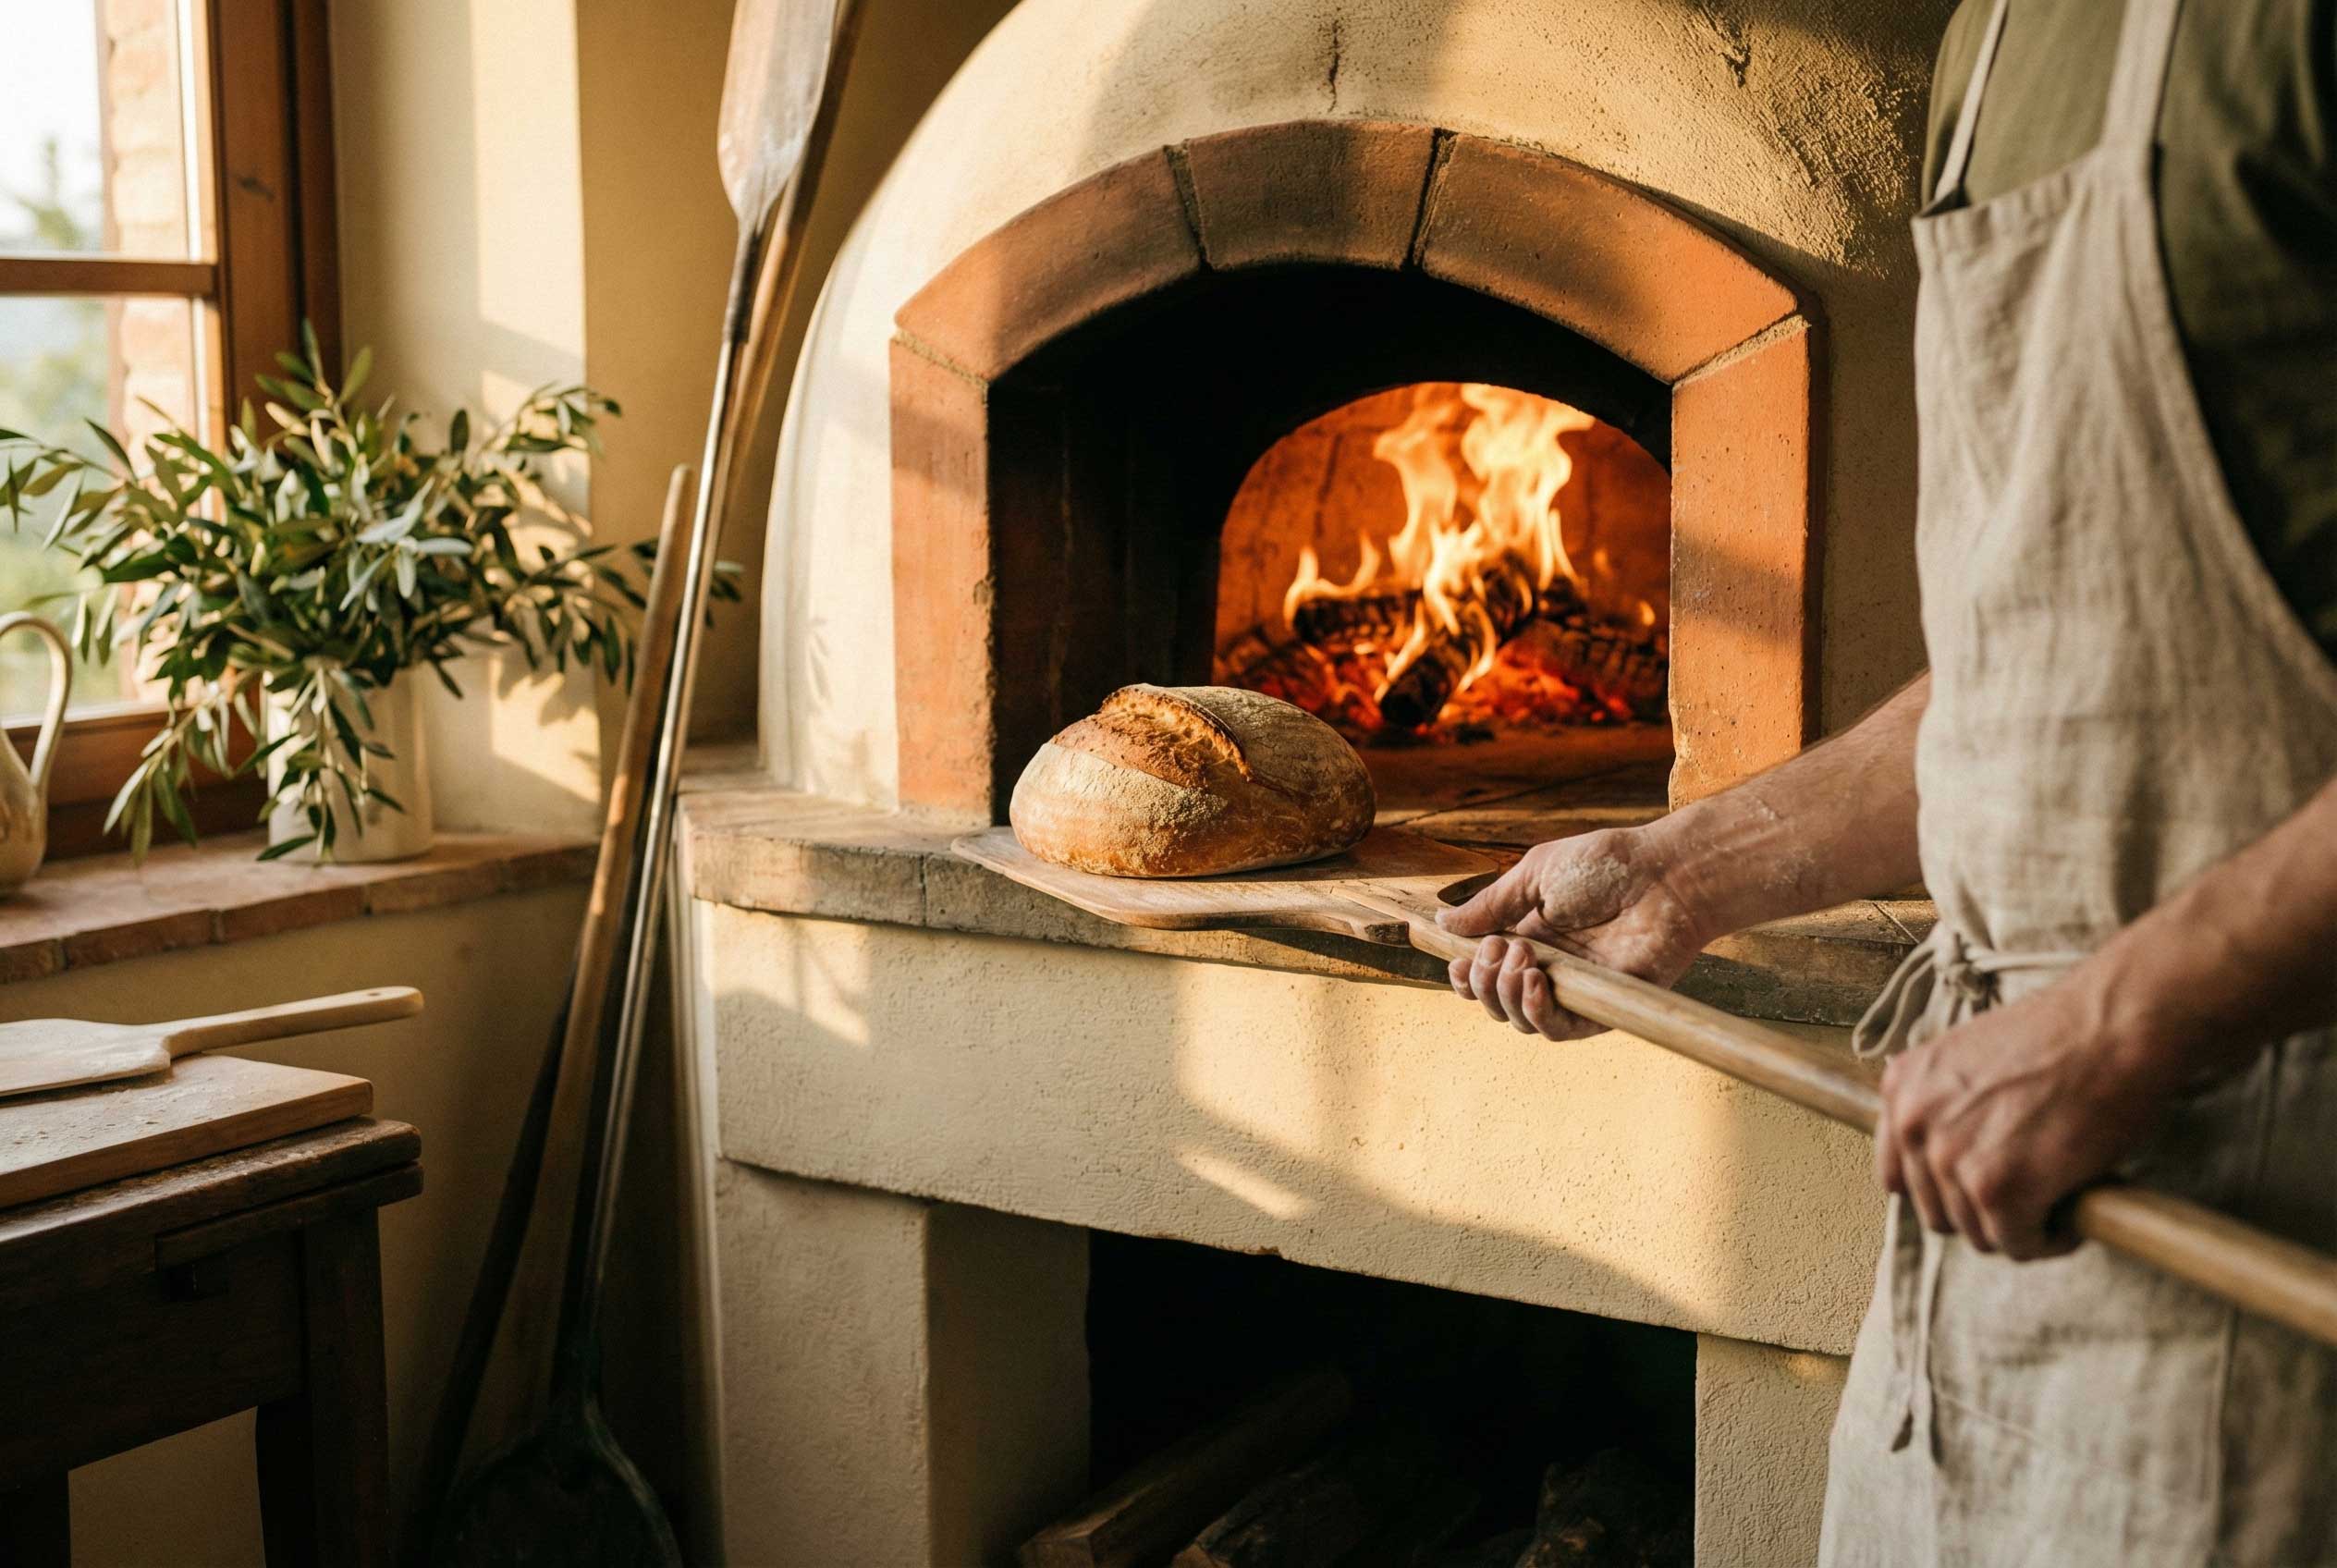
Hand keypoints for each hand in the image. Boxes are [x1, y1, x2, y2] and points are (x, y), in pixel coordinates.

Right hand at [1439, 827, 1713, 1040]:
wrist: (1665, 875)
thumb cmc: (1606, 866)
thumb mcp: (1534, 876)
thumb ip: (1490, 905)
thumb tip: (1443, 923)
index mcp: (1529, 938)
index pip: (1484, 975)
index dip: (1465, 976)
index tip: (1458, 961)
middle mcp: (1549, 970)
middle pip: (1495, 1002)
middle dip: (1482, 982)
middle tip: (1497, 949)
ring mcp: (1575, 990)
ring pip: (1521, 1021)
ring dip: (1506, 994)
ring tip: (1522, 958)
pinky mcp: (1602, 1007)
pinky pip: (1559, 1030)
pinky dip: (1537, 1013)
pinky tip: (1535, 983)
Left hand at [1876, 979, 2177, 1259]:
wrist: (2113, 1024)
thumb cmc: (2061, 1037)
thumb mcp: (1970, 1060)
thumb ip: (1945, 1106)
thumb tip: (1951, 1156)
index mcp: (1902, 1087)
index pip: (1899, 1175)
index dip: (1945, 1190)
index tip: (1982, 1189)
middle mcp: (1913, 1122)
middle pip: (1937, 1210)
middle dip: (1984, 1211)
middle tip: (2032, 1196)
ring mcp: (1950, 1157)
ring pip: (1977, 1232)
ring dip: (2019, 1227)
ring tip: (2057, 1201)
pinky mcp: (1997, 1189)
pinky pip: (2017, 1244)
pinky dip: (2049, 1240)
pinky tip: (2073, 1217)